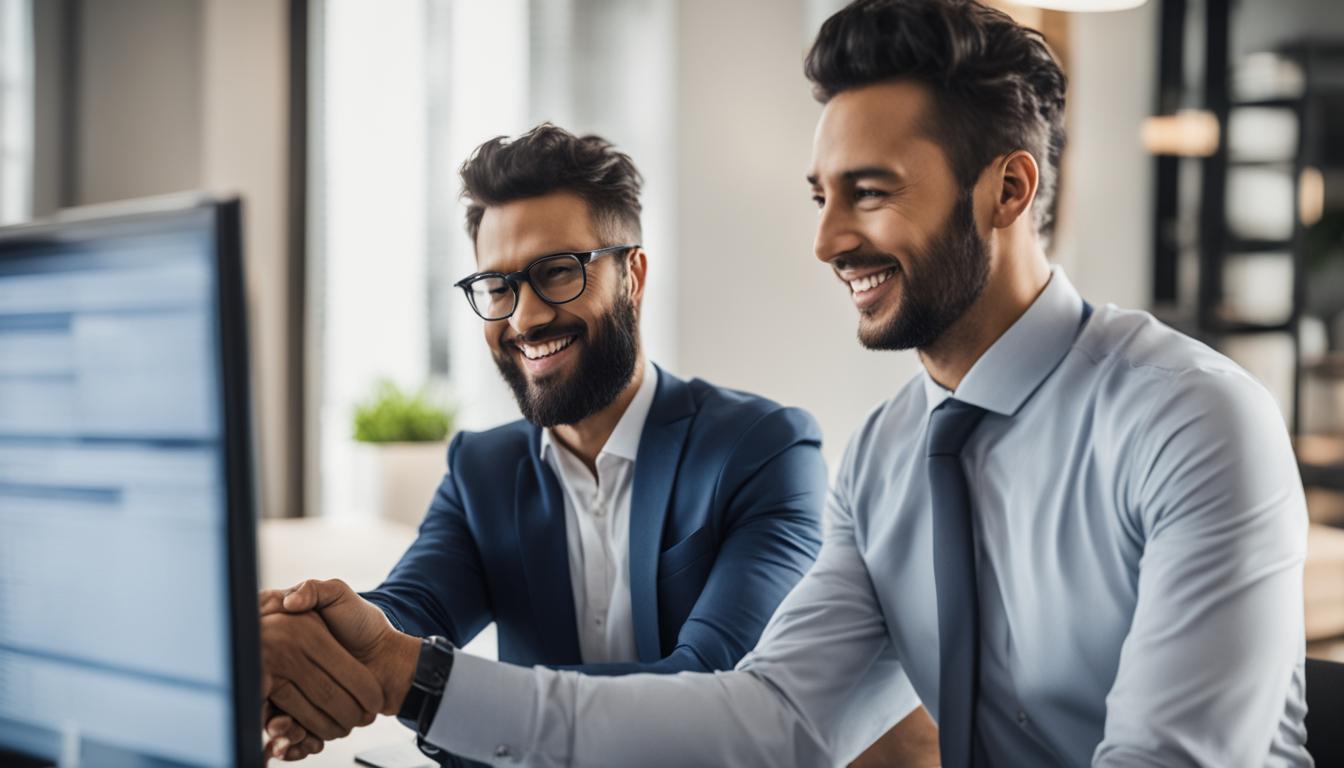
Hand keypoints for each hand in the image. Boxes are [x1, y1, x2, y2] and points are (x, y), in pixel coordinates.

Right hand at [262, 580, 420, 759]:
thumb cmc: (362, 623)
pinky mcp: (306, 712)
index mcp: (286, 640)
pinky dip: (298, 746)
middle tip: (283, 727)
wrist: (390, 656)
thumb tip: (290, 600)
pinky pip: (295, 734)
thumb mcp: (339, 595)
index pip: (264, 664)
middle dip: (278, 719)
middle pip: (273, 700)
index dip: (260, 681)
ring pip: (281, 720)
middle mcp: (284, 667)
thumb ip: (316, 589)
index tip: (264, 691)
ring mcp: (293, 692)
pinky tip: (303, 746)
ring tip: (291, 740)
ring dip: (285, 736)